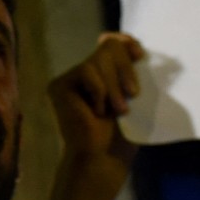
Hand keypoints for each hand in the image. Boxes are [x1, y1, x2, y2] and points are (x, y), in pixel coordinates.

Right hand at [47, 31, 143, 159]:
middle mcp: (85, 73)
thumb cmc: (123, 134)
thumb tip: (134, 44)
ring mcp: (71, 79)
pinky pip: (86, 70)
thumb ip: (133, 69)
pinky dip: (99, 89)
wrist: (104, 157)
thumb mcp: (136, 95)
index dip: (127, 42)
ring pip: (99, 58)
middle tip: (133, 94)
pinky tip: (96, 110)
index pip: (112, 42)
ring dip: (115, 85)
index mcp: (104, 74)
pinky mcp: (58, 86)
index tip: (140, 55)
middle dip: (125, 69)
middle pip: (109, 46)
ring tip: (119, 110)